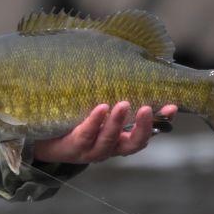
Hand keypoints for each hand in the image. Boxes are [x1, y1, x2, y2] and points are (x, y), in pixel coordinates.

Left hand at [32, 102, 177, 164]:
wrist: (41, 138)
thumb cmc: (73, 119)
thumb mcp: (95, 108)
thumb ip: (111, 94)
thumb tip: (129, 63)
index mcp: (119, 140)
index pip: (145, 133)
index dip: (160, 122)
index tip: (172, 106)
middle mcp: (108, 148)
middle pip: (132, 144)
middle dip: (142, 127)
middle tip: (147, 108)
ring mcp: (91, 150)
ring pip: (109, 140)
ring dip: (118, 122)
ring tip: (124, 104)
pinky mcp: (73, 147)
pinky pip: (86, 134)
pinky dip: (95, 121)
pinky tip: (100, 107)